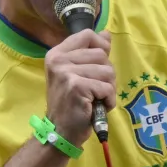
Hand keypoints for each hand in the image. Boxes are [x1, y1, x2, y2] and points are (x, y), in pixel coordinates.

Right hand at [44, 29, 115, 146]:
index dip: (101, 47)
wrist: (60, 131)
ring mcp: (66, 73)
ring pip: (107, 71)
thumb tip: (106, 34)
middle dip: (106, 74)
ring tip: (96, 99)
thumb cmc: (71, 103)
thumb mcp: (76, 74)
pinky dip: (108, 100)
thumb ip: (90, 53)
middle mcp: (58, 60)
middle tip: (96, 89)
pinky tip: (98, 106)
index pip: (87, 35)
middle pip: (101, 54)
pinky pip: (107, 87)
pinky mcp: (76, 86)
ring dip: (108, 89)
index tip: (98, 65)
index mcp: (57, 53)